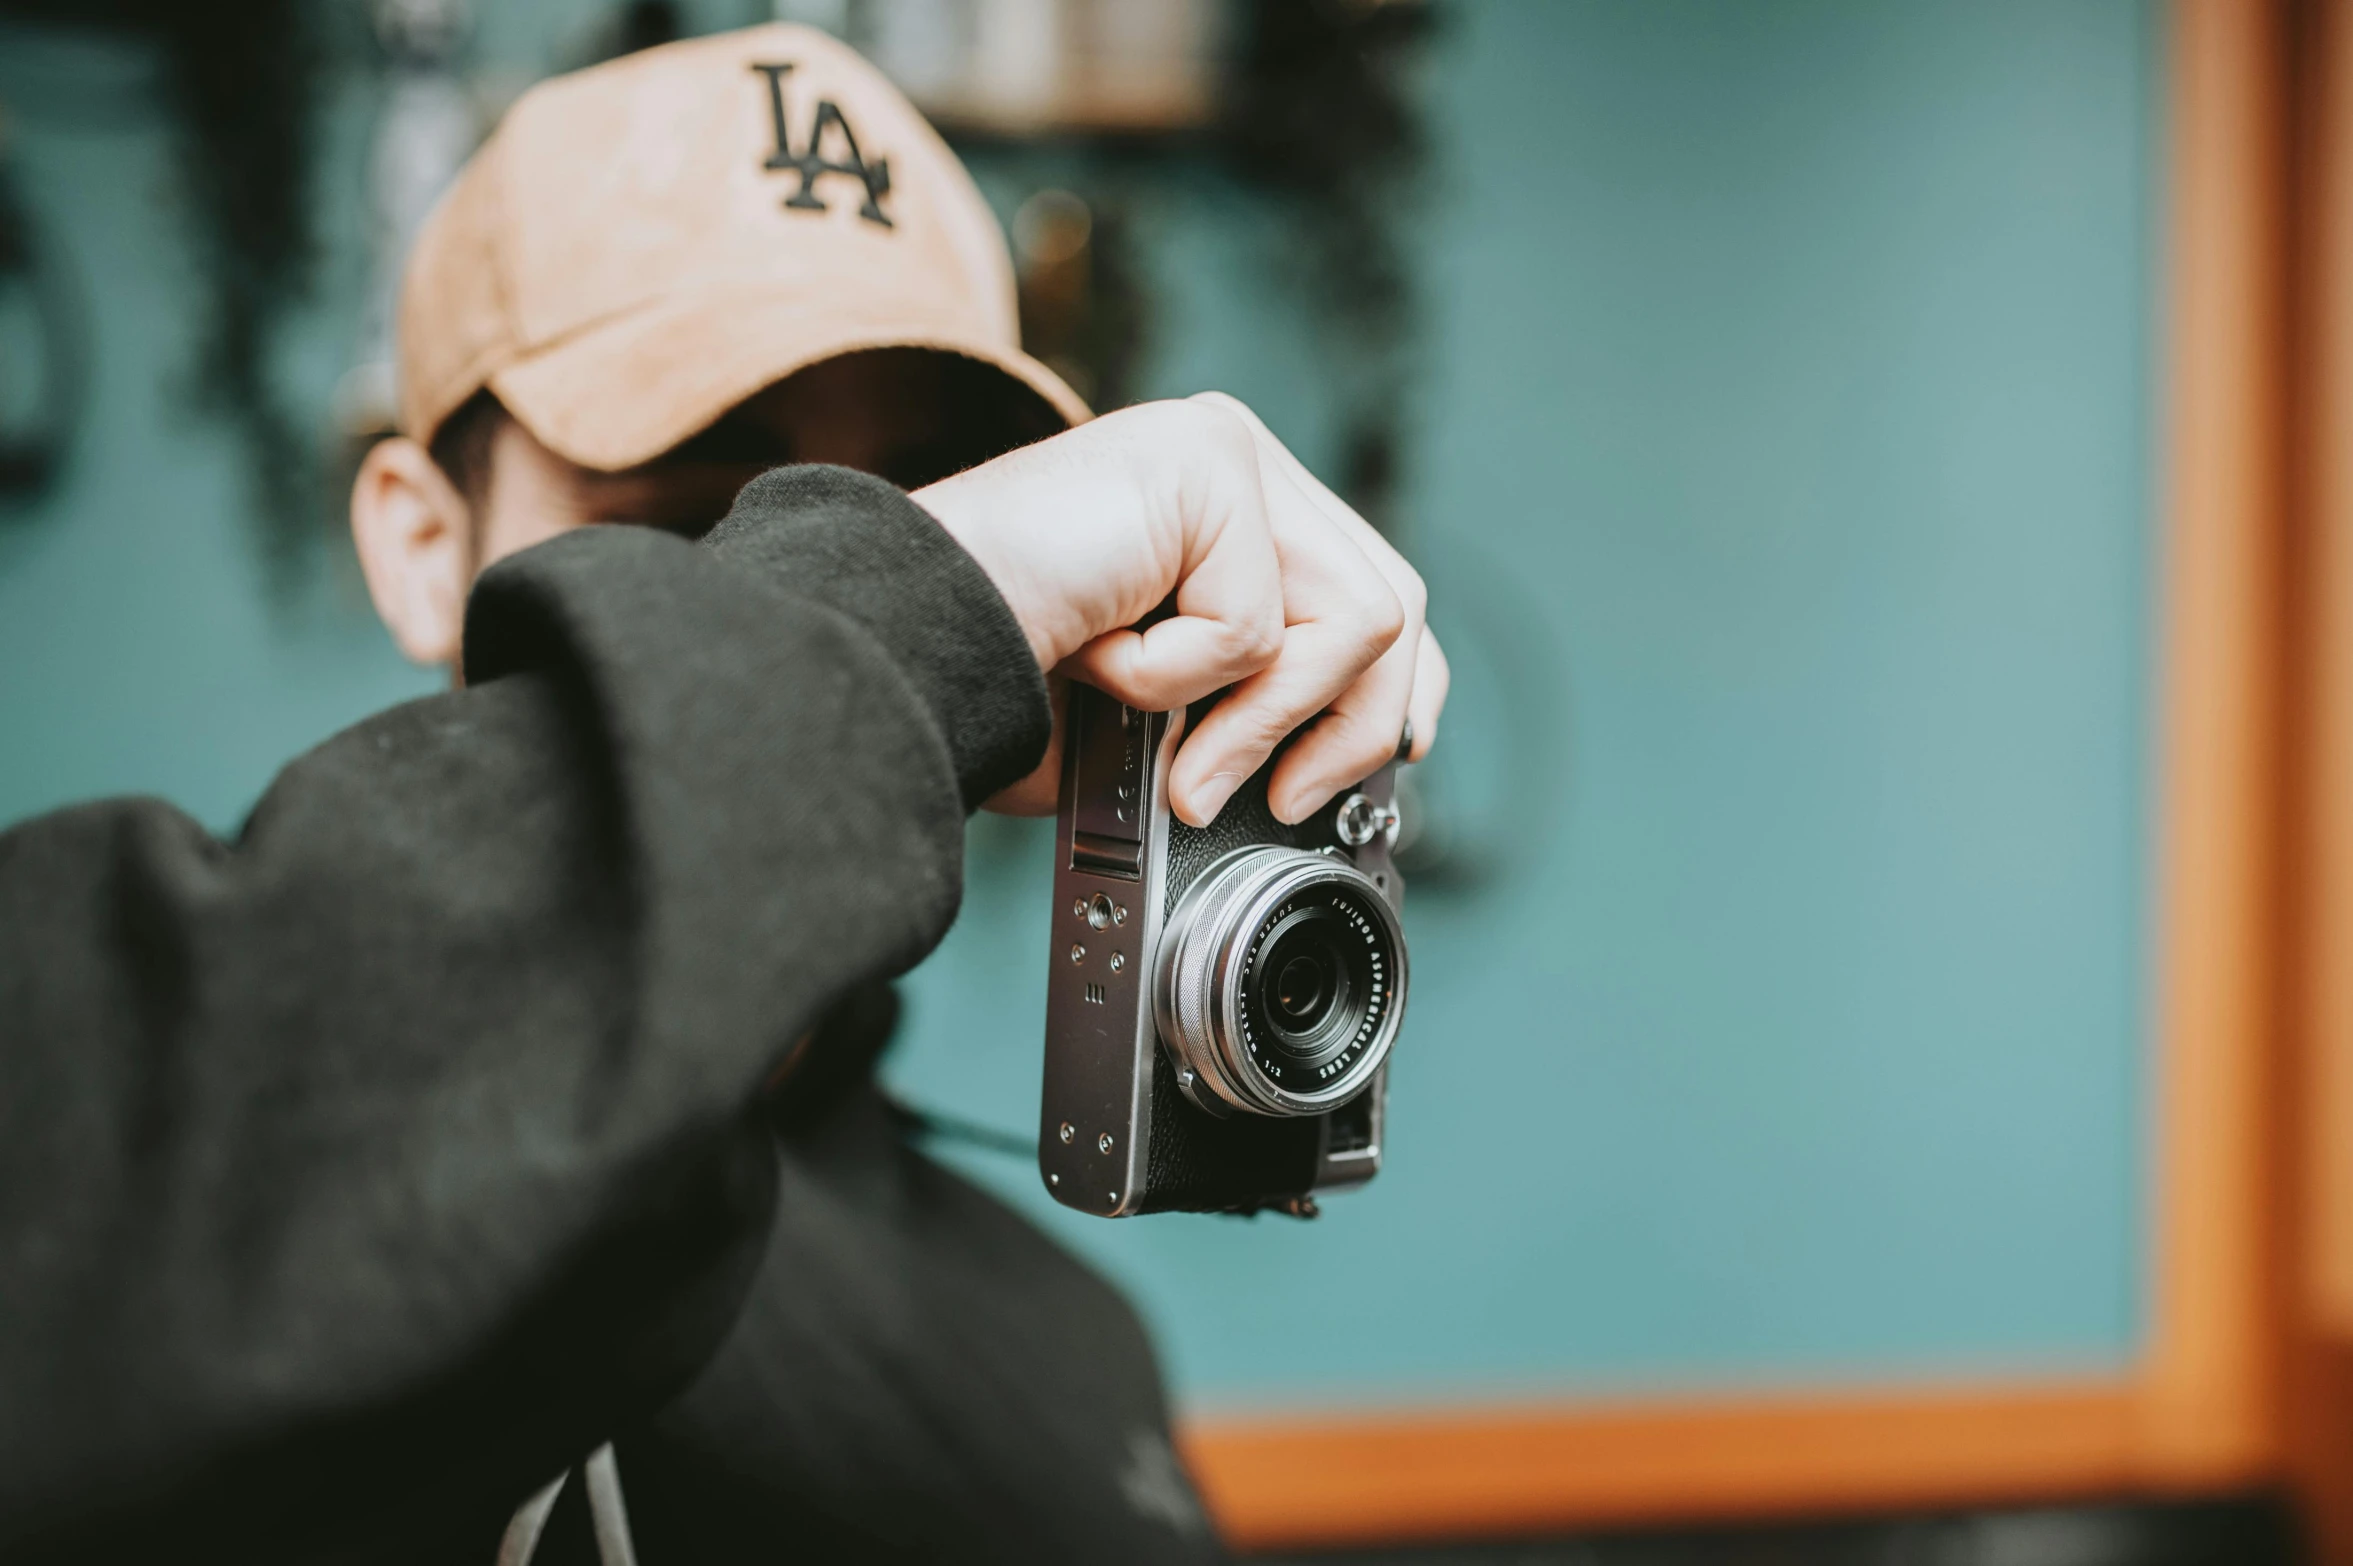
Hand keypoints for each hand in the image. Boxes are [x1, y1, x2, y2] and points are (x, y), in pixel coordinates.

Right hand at [914, 394, 1450, 826]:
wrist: (911, 644)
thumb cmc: (1005, 673)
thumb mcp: (1168, 706)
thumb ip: (1257, 702)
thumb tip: (1344, 761)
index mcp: (1228, 506)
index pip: (1375, 586)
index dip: (1397, 685)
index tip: (1389, 759)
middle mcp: (1233, 460)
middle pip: (1390, 604)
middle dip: (1347, 728)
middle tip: (1277, 797)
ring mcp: (1221, 451)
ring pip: (1353, 618)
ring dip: (1259, 721)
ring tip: (1178, 758)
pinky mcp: (1204, 465)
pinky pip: (1258, 623)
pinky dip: (1181, 682)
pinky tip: (1105, 660)